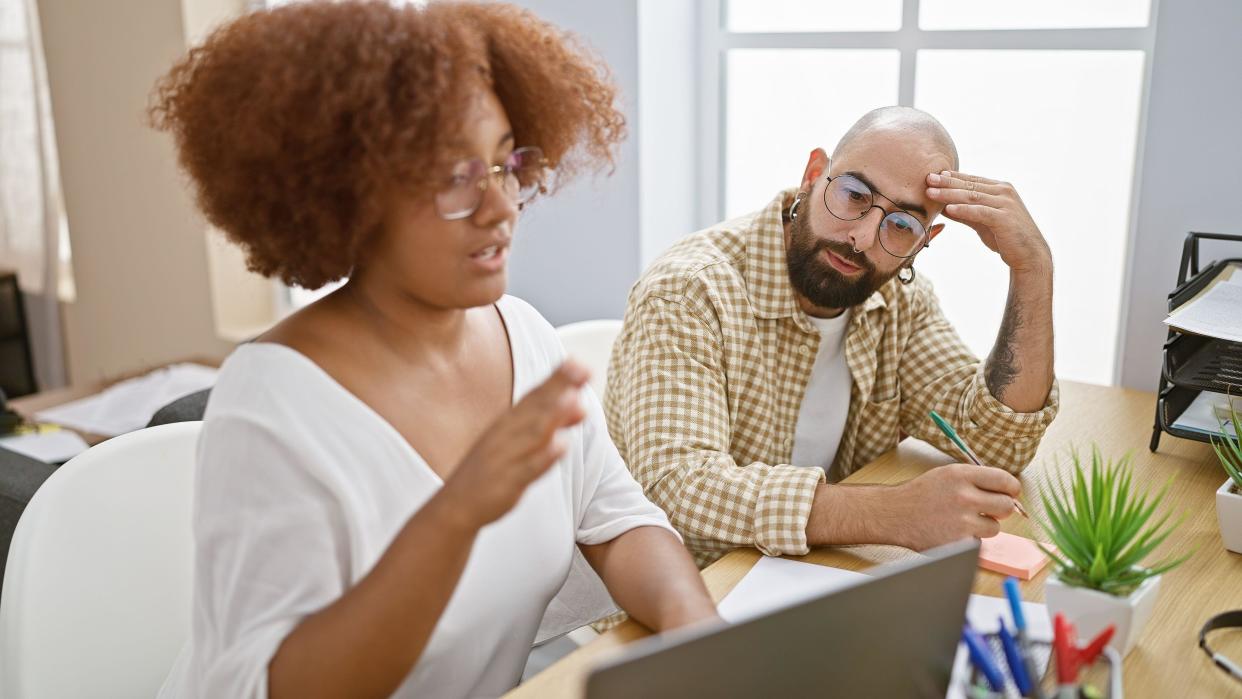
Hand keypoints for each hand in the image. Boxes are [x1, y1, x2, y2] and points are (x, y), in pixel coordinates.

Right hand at [439, 360, 589, 528]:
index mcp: (509, 422)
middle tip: (582, 368)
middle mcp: (506, 434)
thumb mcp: (518, 441)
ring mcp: (506, 457)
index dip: (557, 378)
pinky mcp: (506, 482)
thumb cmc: (491, 468)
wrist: (455, 504)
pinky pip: (527, 469)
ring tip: (573, 399)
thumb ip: (549, 422)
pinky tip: (561, 446)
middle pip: (536, 407)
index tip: (579, 362)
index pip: (536, 395)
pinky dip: (544, 457)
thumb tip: (579, 402)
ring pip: (533, 434)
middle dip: (559, 387)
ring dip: (553, 416)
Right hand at [890, 463, 1020, 550]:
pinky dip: (970, 539)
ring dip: (984, 526)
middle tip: (989, 509)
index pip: (1005, 480)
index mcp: (961, 475)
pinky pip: (979, 542)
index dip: (1012, 488)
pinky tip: (953, 532)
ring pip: (995, 527)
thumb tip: (1008, 490)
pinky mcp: (959, 542)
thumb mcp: (946, 474)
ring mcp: (962, 521)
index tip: (1010, 493)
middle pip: (1007, 505)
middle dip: (1001, 509)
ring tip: (964, 521)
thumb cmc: (921, 494)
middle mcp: (964, 496)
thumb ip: (976, 479)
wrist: (893, 514)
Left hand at [926, 171, 1051, 275]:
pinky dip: (963, 210)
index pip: (972, 180)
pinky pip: (980, 212)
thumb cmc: (1005, 237)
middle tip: (927, 179)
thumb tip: (944, 207)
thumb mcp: (982, 222)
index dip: (952, 177)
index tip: (933, 175)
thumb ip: (965, 212)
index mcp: (1000, 189)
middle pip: (970, 186)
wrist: (1029, 254)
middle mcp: (1004, 192)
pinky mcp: (1004, 218)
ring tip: (931, 193)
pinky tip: (948, 209)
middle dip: (947, 182)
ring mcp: (1006, 204)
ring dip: (949, 194)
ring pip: (972, 197)